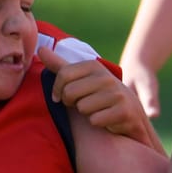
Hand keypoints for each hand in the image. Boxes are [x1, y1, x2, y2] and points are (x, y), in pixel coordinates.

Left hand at [42, 44, 157, 145]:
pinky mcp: (123, 111)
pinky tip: (106, 119)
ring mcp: (116, 94)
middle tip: (82, 104)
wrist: (131, 113)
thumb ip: (60, 66)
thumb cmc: (100, 95)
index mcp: (94, 66)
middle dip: (72, 103)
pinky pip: (95, 120)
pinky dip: (98, 123)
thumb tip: (40, 49)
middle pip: (70, 93)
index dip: (57, 90)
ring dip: (86, 114)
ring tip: (96, 110)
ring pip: (82, 108)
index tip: (61, 97)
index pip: (63, 75)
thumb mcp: (82, 78)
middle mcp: (106, 77)